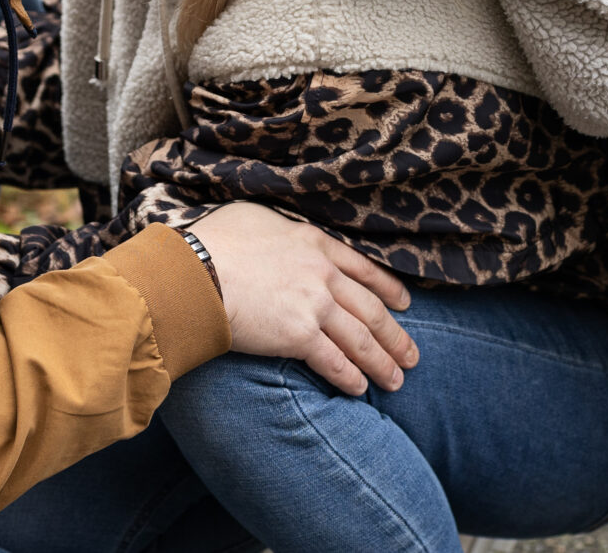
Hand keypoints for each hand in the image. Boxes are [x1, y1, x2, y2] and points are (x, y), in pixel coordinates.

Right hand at [186, 202, 417, 396]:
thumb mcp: (255, 218)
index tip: (405, 304)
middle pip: (371, 309)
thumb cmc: (214, 241)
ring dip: (382, 363)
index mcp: (314, 242)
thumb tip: (277, 235)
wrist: (195, 271)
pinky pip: (335, 362)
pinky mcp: (299, 336)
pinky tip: (360, 389)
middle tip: (412, 356)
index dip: (389, 288)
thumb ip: (279, 230)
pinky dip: (350, 377)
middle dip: (396, 336)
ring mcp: (314, 305)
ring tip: (396, 381)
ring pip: (361, 339)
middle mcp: (322, 274)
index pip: (364, 268)